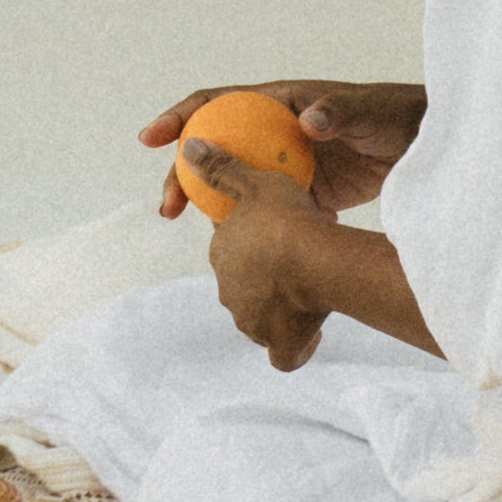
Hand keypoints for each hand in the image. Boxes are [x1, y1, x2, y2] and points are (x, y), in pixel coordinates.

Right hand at [139, 77, 425, 224]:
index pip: (218, 103)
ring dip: (211, 208)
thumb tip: (309, 120)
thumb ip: (338, 112)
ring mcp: (286, 165)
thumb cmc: (395, 118)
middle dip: (184, 176)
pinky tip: (245, 253)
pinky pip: (266, 211)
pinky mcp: (305, 194)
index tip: (152, 139)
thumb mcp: (367, 112)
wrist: (423, 147)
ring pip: (236, 186)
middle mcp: (274, 133)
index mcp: (278, 104)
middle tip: (169, 208)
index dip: (180, 117)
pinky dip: (252, 228)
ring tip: (198, 236)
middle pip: (215, 151)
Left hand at [200, 168, 336, 372]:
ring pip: (262, 318)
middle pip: (247, 284)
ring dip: (281, 308)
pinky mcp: (278, 344)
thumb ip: (223, 168)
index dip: (256, 240)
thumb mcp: (255, 182)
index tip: (280, 233)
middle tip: (299, 261)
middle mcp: (230, 290)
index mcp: (222, 253)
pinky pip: (285, 354)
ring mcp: (251, 321)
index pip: (234, 248)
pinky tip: (311, 335)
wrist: (312, 261)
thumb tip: (189, 147)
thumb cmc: (285, 217)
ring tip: (311, 291)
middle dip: (267, 277)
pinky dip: (294, 348)